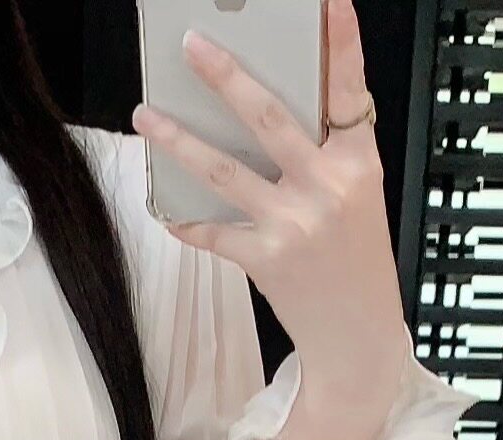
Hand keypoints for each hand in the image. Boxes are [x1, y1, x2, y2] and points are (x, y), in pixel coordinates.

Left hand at [133, 0, 407, 439]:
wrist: (357, 334)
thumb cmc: (353, 258)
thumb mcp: (356, 195)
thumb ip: (323, 154)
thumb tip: (261, 115)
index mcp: (357, 162)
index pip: (348, 89)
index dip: (339, 41)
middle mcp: (327, 188)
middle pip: (270, 117)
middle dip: (226, 77)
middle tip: (191, 45)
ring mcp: (294, 224)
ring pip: (224, 169)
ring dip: (179, 139)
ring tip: (145, 114)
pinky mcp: (265, 259)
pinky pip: (212, 230)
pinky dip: (185, 217)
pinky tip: (164, 204)